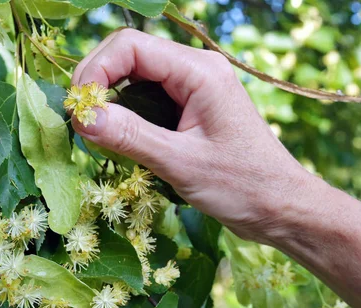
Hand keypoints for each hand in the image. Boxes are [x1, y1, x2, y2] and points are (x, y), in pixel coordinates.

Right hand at [71, 28, 313, 242]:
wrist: (281, 208)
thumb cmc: (242, 186)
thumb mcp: (180, 163)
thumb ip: (130, 137)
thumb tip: (82, 117)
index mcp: (199, 71)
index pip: (131, 46)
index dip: (96, 70)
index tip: (79, 109)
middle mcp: (196, 70)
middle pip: (130, 56)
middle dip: (98, 84)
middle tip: (81, 122)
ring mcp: (194, 88)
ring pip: (136, 78)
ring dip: (111, 101)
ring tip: (96, 133)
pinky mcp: (191, 109)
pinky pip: (148, 99)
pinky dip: (127, 115)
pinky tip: (119, 139)